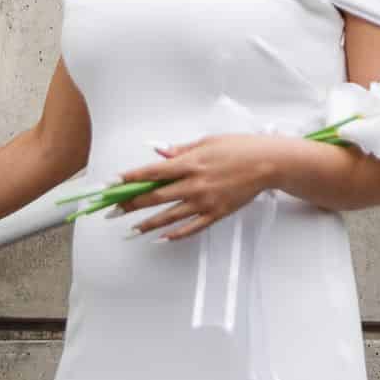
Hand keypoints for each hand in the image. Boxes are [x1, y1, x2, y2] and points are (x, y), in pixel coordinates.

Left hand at [113, 133, 279, 240]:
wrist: (267, 163)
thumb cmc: (239, 147)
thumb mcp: (209, 141)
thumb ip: (182, 150)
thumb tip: (159, 154)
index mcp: (191, 162)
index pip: (153, 172)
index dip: (131, 178)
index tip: (113, 184)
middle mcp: (194, 184)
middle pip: (155, 197)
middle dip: (130, 204)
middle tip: (112, 211)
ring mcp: (204, 201)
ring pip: (168, 216)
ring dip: (147, 223)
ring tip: (130, 229)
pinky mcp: (215, 214)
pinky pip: (190, 228)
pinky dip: (175, 234)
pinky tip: (162, 238)